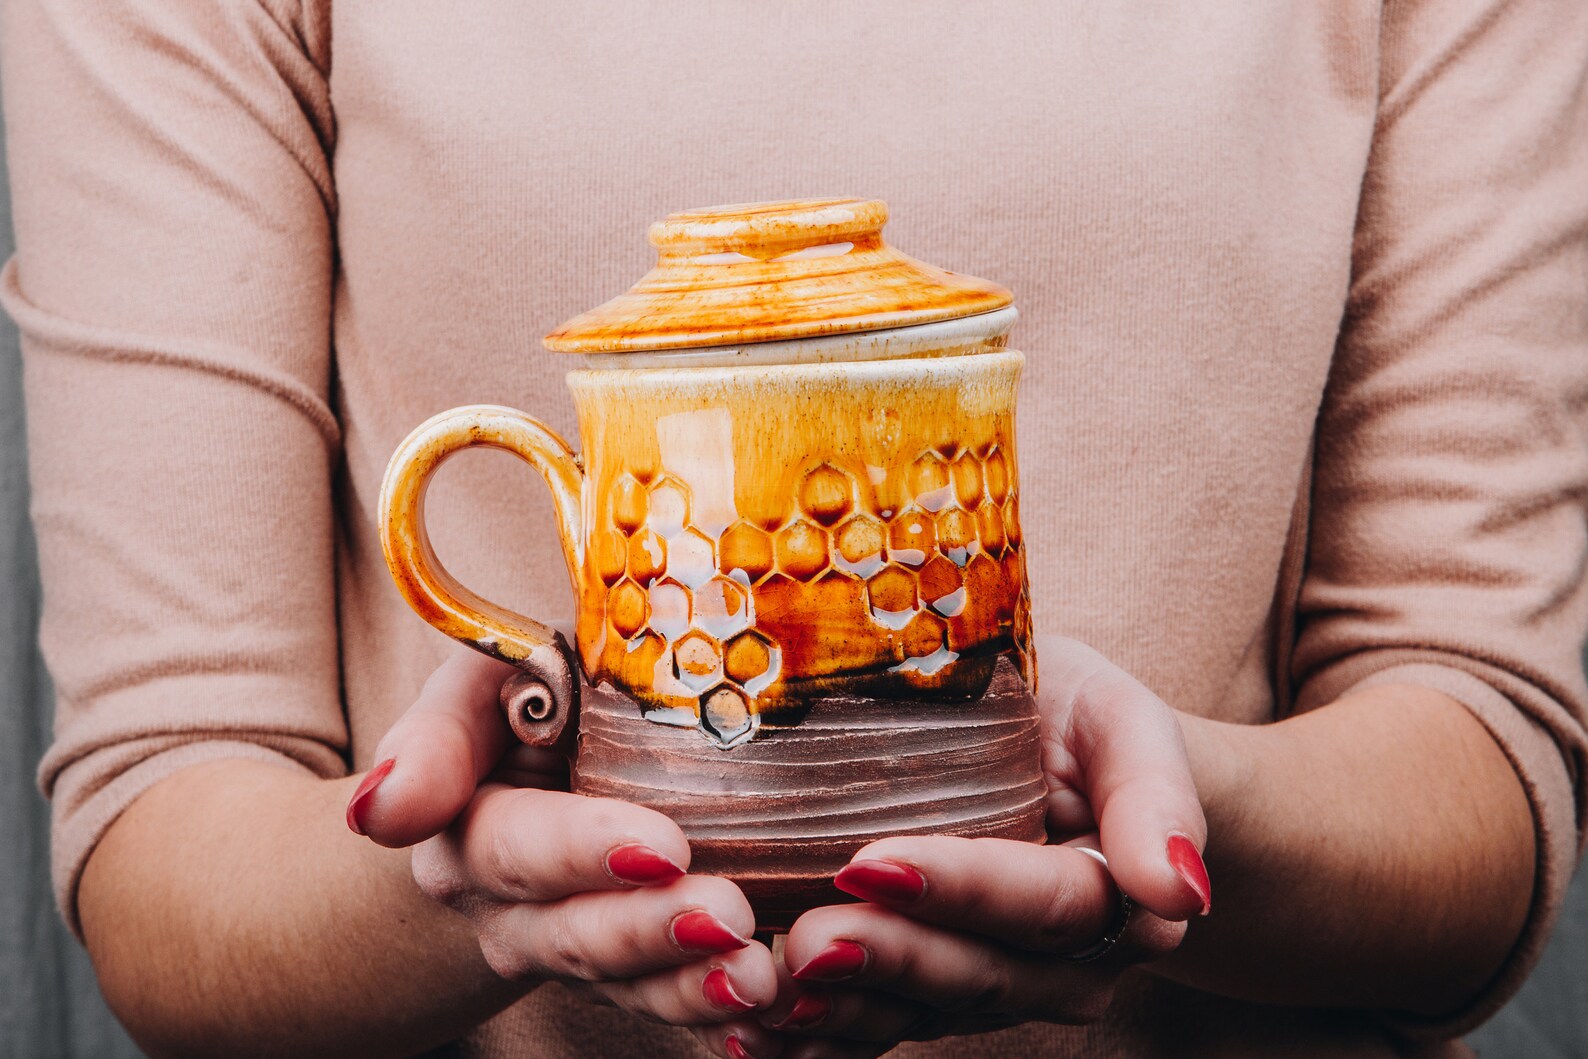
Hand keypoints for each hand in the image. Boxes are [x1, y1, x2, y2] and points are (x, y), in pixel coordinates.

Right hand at [345, 648, 779, 1028]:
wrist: (527, 772)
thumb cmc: (518, 703)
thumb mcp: (473, 688)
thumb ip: (433, 738)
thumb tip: (382, 813)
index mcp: (469, 829)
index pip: (518, 847)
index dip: (581, 853)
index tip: (660, 850)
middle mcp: (511, 908)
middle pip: (575, 933)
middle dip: (651, 932)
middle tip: (729, 916)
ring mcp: (572, 948)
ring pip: (627, 984)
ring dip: (692, 988)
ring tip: (759, 977)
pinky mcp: (631, 971)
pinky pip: (670, 1004)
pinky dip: (720, 1021)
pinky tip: (771, 1021)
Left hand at [751, 637, 1209, 1056]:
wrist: (1067, 763)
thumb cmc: (1086, 725)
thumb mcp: (1127, 725)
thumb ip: (1157, 798)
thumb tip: (1177, 892)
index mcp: (1117, 895)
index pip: (1040, 903)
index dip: (959, 888)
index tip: (869, 861)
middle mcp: (1062, 964)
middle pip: (976, 973)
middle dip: (889, 960)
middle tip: (804, 942)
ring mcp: (994, 987)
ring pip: (921, 1013)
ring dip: (844, 1011)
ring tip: (768, 992)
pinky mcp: (933, 996)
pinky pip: (880, 1029)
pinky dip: (820, 1038)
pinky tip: (752, 1034)